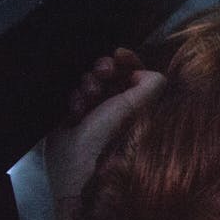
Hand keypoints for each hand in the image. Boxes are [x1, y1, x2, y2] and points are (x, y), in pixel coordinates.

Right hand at [46, 48, 163, 219]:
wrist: (76, 165)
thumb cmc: (108, 137)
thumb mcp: (135, 107)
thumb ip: (151, 85)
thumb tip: (144, 71)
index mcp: (134, 103)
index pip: (131, 71)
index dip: (127, 60)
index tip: (118, 54)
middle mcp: (114, 105)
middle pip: (107, 71)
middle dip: (103, 70)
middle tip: (101, 76)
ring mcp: (91, 110)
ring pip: (87, 79)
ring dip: (87, 85)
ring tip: (87, 100)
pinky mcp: (70, 115)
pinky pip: (69, 93)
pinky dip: (72, 98)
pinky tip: (74, 112)